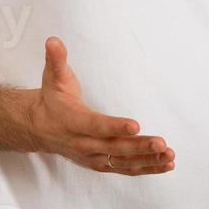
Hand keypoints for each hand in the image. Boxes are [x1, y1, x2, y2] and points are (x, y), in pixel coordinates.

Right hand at [28, 36, 175, 174]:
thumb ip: (56, 60)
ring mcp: (92, 156)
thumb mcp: (52, 78)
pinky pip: (124, 168)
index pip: (96, 126)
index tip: (136, 125)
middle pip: (114, 147)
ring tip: (169, 156)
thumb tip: (53, 40)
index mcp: (73, 121)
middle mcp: (83, 143)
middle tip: (162, 143)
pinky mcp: (99, 163)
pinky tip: (165, 165)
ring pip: (122, 162)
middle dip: (139, 146)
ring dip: (147, 160)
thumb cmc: (52, 99)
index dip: (115, 126)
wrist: (38, 128)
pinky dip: (145, 168)